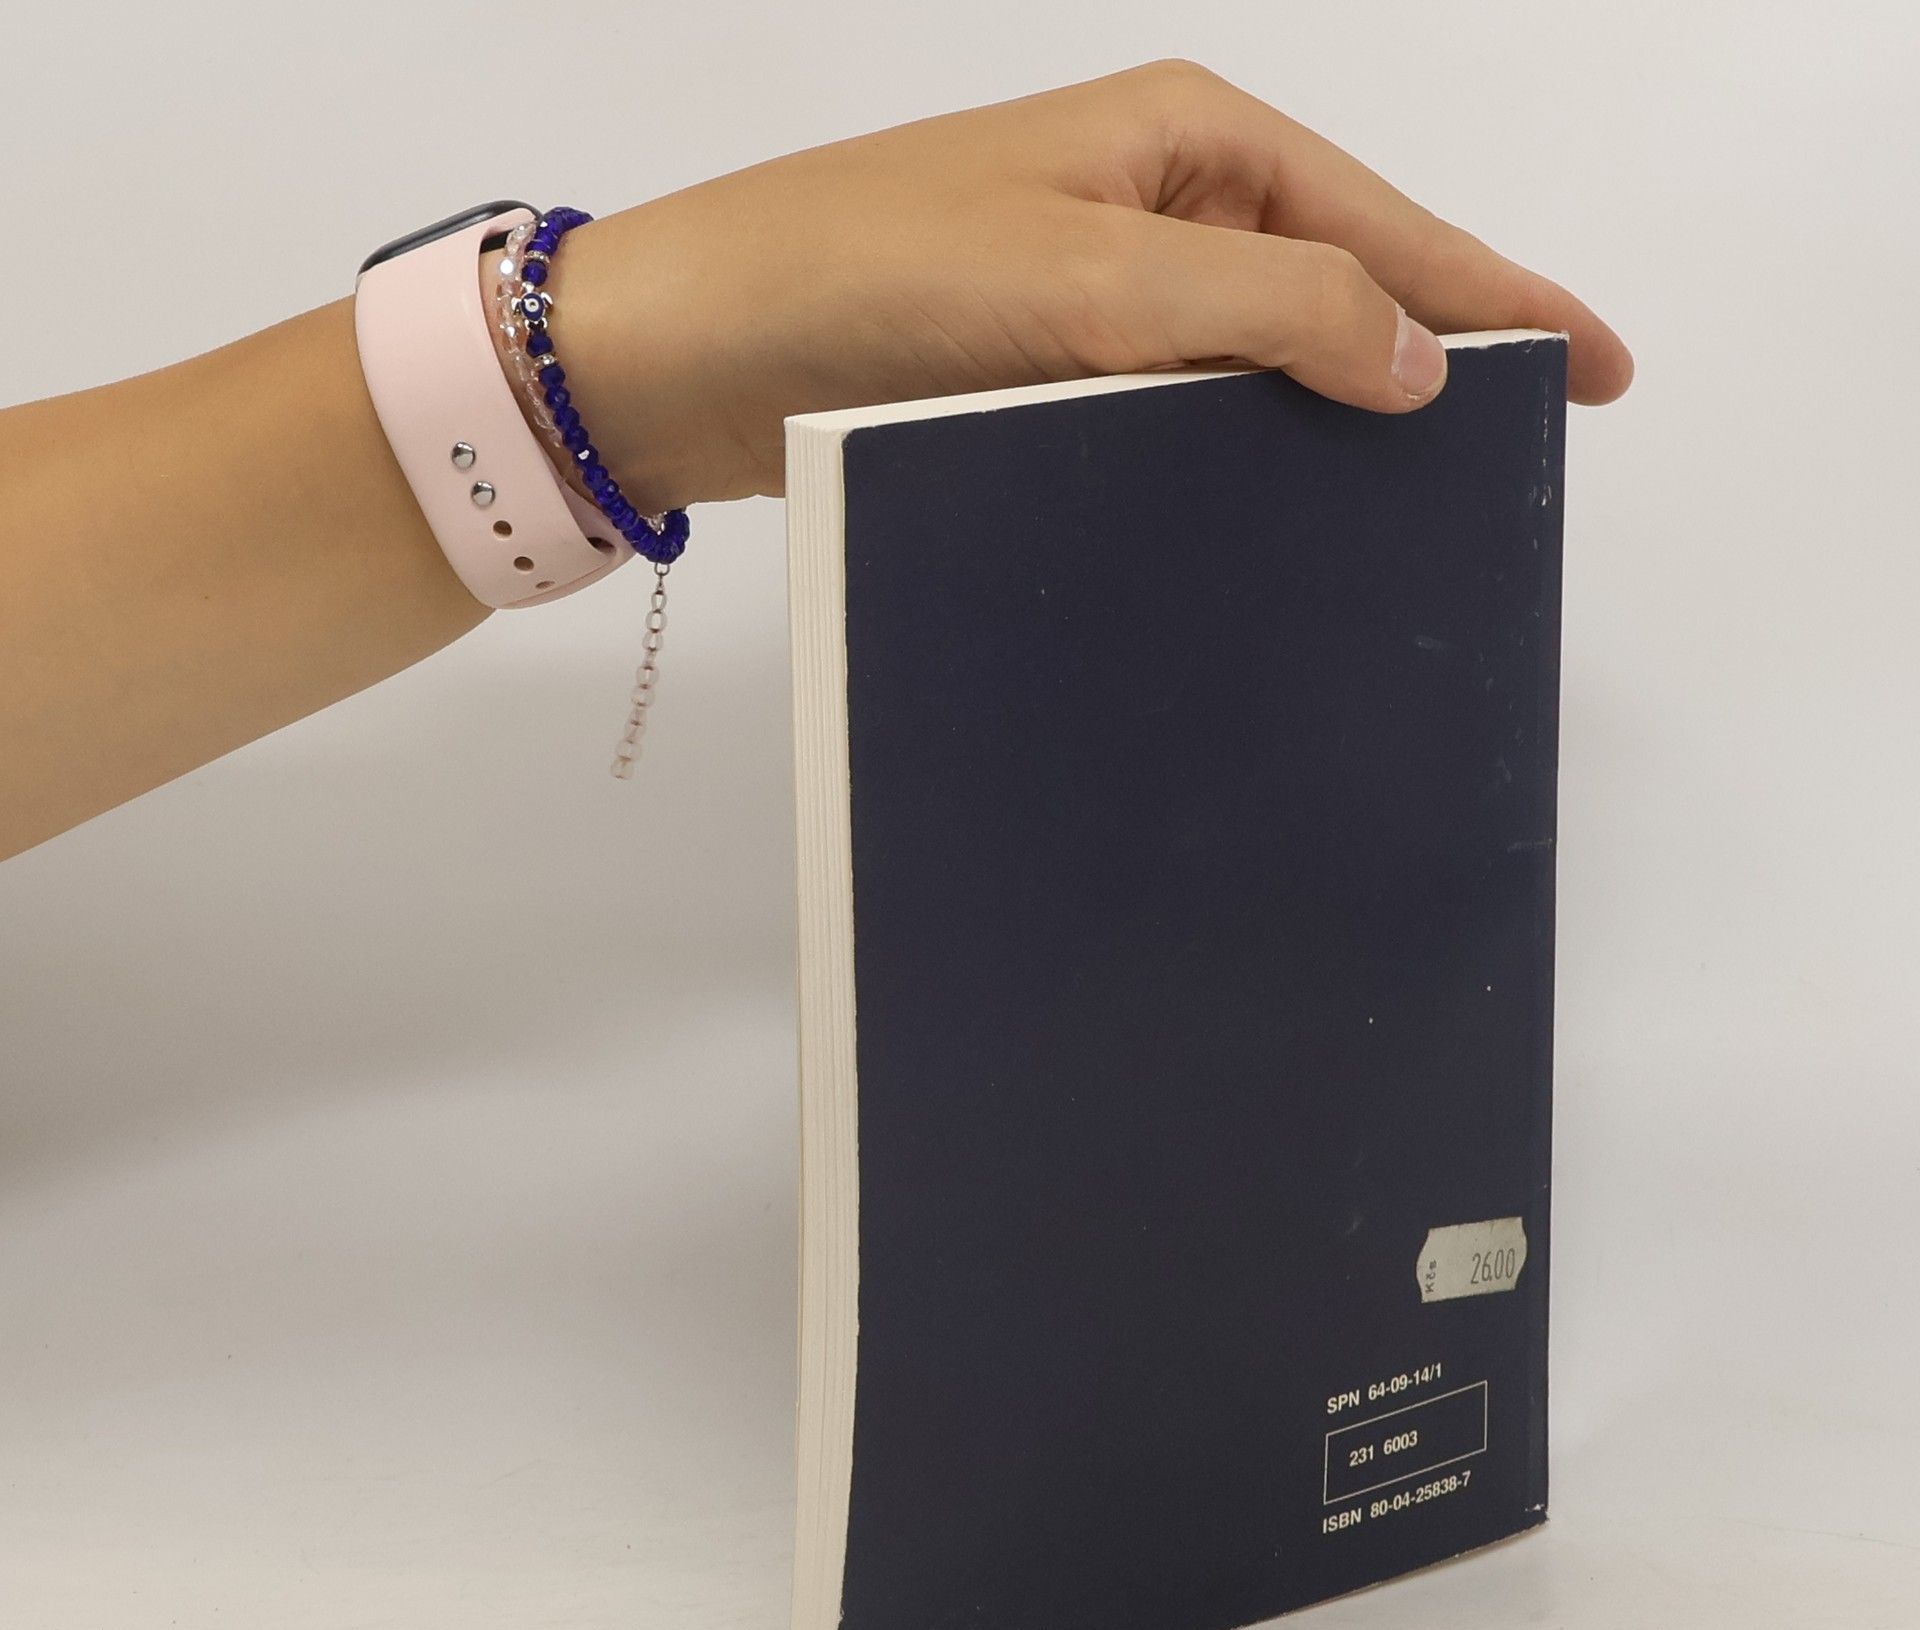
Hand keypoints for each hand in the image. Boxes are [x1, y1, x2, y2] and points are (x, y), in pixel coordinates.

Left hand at [561, 61, 1633, 510]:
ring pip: (1256, 364)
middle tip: (1511, 462)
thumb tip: (1419, 359)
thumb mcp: (1092, 280)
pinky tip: (1262, 523)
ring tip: (1406, 511)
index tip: (1601, 368)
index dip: (1502, 297)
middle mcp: (1153, 208)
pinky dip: (1227, 463)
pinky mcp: (1041, 374)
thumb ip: (1270, 306)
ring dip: (1324, 427)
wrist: (689, 353)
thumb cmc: (866, 275)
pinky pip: (1174, 416)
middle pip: (1337, 287)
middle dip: (1427, 364)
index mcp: (1187, 143)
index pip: (1385, 225)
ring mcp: (1097, 296)